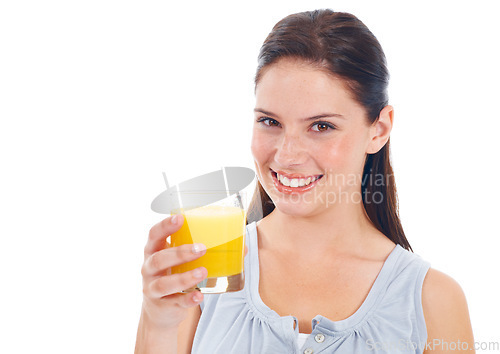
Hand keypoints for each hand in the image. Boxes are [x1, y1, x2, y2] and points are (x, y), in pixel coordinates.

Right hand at [140, 214, 207, 329]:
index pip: (154, 235)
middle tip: (201, 249)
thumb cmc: (174, 276)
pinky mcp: (161, 306)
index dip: (165, 226)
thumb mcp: (182, 262)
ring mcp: (152, 289)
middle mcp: (149, 268)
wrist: (160, 312)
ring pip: (164, 283)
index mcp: (155, 251)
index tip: (180, 218)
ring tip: (203, 272)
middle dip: (180, 253)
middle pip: (159, 258)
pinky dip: (187, 299)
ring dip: (185, 277)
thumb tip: (242, 247)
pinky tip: (199, 296)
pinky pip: (174, 302)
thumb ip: (204, 251)